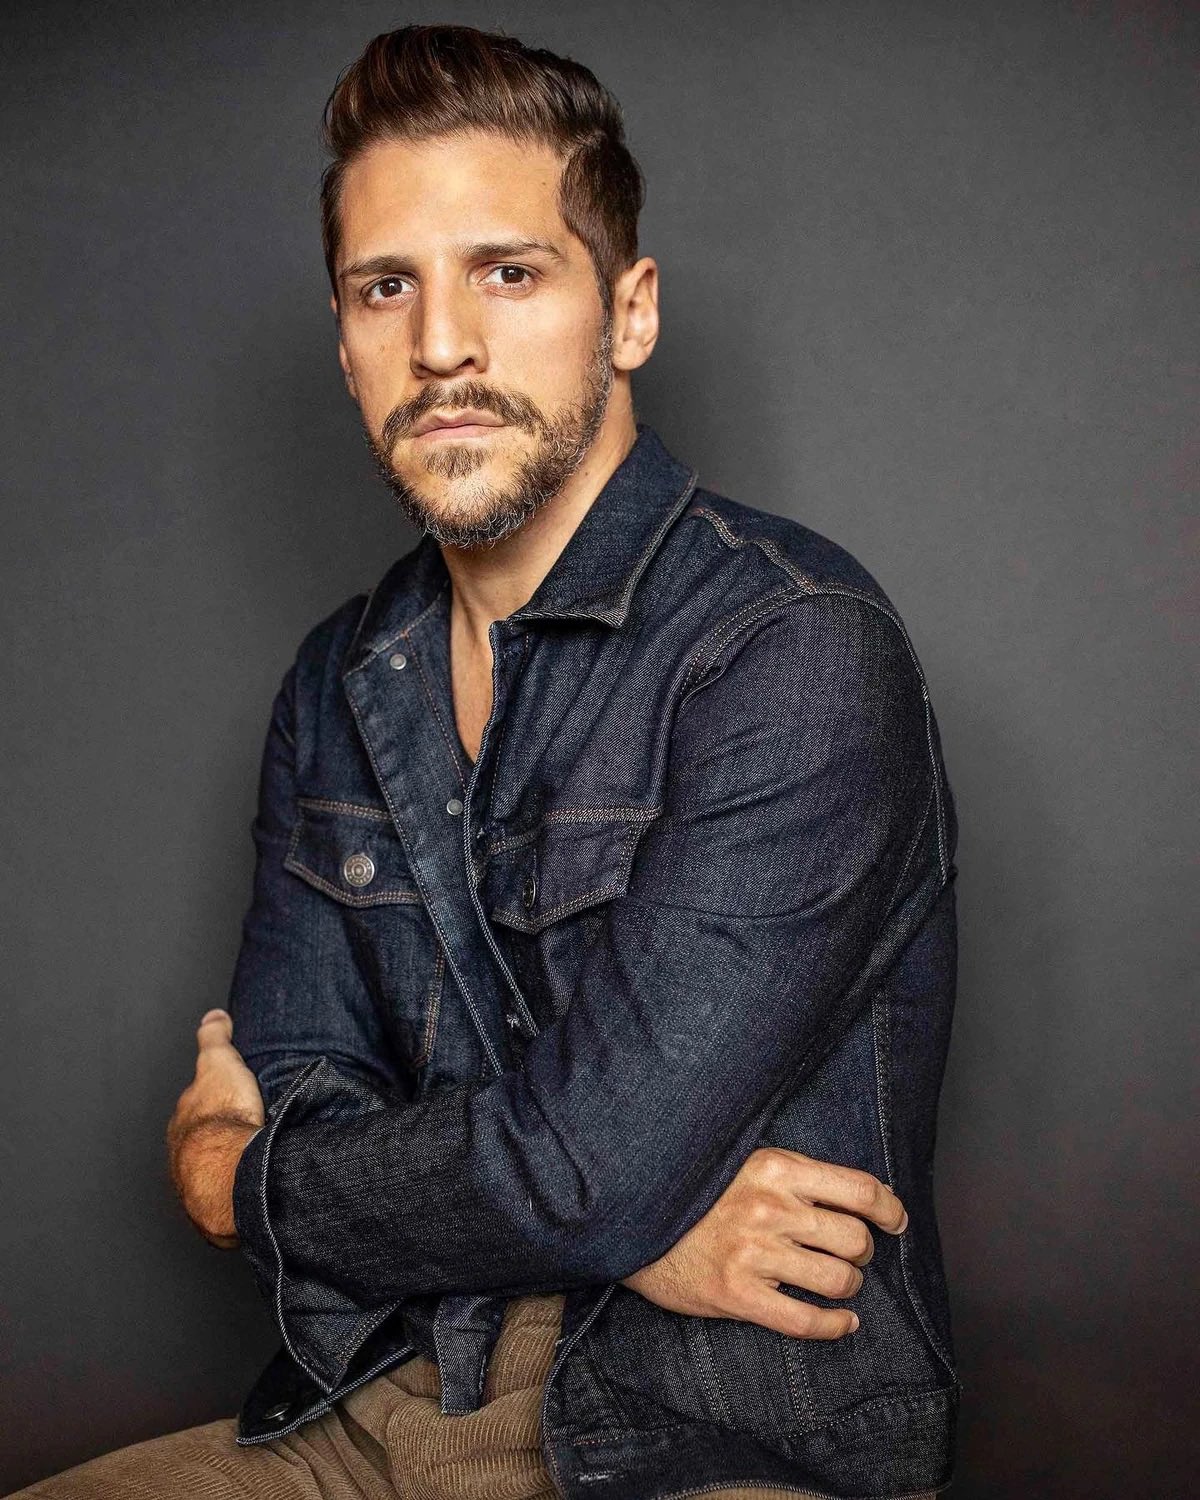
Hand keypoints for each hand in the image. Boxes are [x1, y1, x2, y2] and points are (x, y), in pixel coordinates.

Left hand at [166, 1009, 264, 1248]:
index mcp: (183, 1120)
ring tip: (259, 1156)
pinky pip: (227, 1196)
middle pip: (204, 1140)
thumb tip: (214, 1017)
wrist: (229, 1171)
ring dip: (232, 1164)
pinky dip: (239, 1189)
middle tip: (253, 1126)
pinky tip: (257, 1185)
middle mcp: (183, 1153)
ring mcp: (195, 1184)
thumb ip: (214, 1039)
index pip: (197, 1106)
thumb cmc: (221, 1118)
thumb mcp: (219, 1064)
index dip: (216, 1100)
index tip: (235, 1098)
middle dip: (223, 1135)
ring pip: (214, 1169)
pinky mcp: (213, 1211)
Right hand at [620, 1146, 907, 1338]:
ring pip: (838, 1280)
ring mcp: (752, 1253)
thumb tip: (868, 1197)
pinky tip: (842, 1323)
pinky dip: (835, 1326)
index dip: (889, 1209)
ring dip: (846, 1286)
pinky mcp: (736, 1294)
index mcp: (776, 1168)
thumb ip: (800, 1178)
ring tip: (835, 1282)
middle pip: (855, 1240)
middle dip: (861, 1253)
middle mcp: (769, 1208)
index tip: (896, 1221)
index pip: (859, 1189)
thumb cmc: (701, 1193)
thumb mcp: (749, 1165)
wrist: (636, 1220)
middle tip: (848, 1255)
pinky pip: (806, 1320)